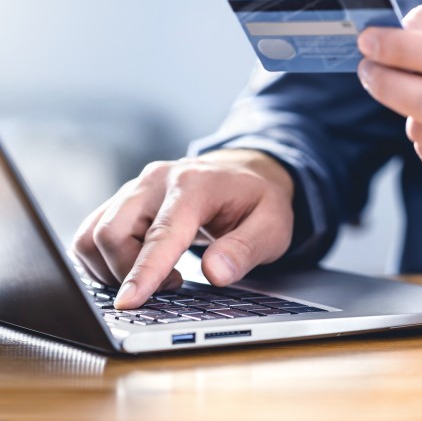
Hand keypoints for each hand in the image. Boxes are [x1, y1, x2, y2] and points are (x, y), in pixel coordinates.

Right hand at [70, 149, 293, 308]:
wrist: (245, 173)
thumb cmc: (258, 201)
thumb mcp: (272, 226)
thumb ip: (246, 249)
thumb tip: (215, 273)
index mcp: (194, 185)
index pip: (161, 233)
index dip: (144, 272)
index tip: (128, 303)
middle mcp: (156, 181)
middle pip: (112, 232)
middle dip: (127, 274)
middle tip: (172, 286)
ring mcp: (135, 188)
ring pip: (94, 234)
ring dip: (112, 268)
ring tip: (157, 276)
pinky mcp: (123, 200)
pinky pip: (93, 233)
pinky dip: (103, 259)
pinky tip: (135, 267)